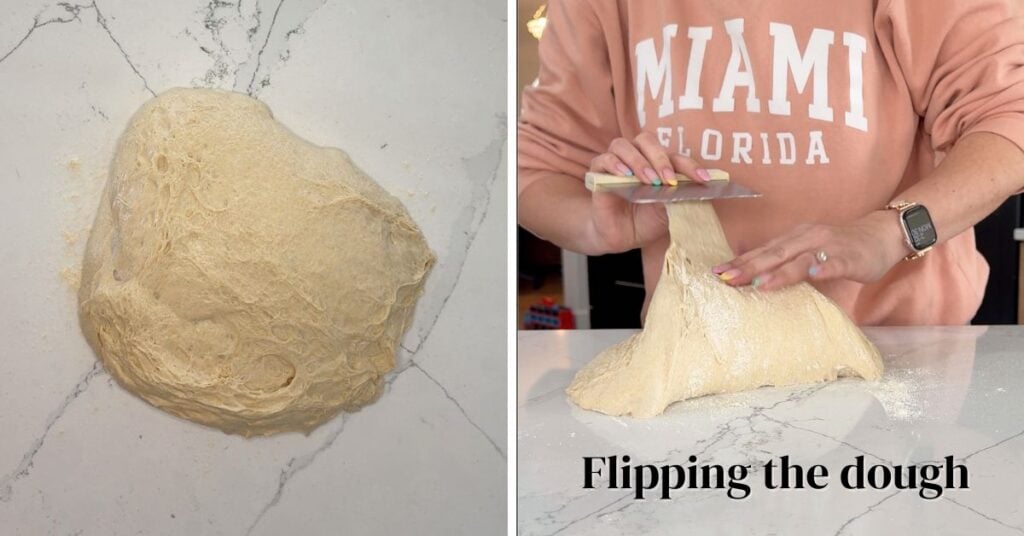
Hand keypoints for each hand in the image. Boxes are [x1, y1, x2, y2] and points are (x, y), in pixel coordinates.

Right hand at [586, 132, 712, 251]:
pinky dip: (615, 164)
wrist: (623, 237)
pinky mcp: (598, 174)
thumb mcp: (669, 211)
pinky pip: (603, 159)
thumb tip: (691, 189)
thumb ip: (677, 197)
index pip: (675, 157)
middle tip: (668, 179)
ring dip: (638, 161)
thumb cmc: (647, 221)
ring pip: (623, 145)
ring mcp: (617, 164)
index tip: (702, 179)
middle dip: (660, 158)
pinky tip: (625, 175)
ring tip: (648, 180)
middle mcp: (638, 158)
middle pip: (646, 141)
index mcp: (659, 164)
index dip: (689, 165)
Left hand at [711, 210, 909, 290]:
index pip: (762, 251)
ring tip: (760, 284)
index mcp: (794, 239)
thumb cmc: (840, 249)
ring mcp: (829, 247)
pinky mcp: (850, 258)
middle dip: (749, 267)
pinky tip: (814, 273)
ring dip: (780, 272)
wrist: (881, 235)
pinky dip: (824, 267)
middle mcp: (807, 238)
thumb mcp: (807, 254)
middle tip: (727, 279)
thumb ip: (785, 265)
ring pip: (800, 259)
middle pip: (774, 254)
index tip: (716, 272)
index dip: (740, 261)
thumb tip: (755, 282)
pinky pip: (836, 262)